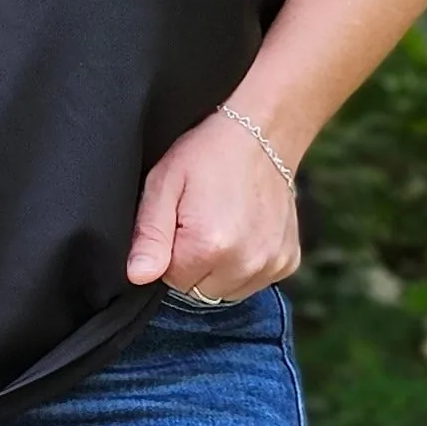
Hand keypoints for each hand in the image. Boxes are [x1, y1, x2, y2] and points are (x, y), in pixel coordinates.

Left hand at [125, 105, 301, 300]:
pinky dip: (246, 263)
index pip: (172, 280)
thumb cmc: (207, 155)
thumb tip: (139, 276)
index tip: (180, 222)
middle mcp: (244, 263)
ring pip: (227, 291)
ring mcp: (271, 264)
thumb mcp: (164, 185)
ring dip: (220, 268)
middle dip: (194, 264)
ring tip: (223, 226)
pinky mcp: (288, 262)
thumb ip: (149, 235)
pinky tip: (245, 231)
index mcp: (208, 246)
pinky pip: (254, 281)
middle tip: (201, 221)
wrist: (263, 134)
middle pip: (200, 291)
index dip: (170, 254)